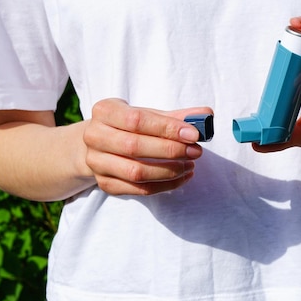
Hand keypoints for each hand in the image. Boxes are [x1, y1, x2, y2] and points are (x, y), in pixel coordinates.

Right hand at [83, 98, 212, 195]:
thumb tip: (206, 115)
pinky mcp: (105, 184)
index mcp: (105, 111)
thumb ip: (176, 116)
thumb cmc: (129, 125)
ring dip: (168, 171)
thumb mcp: (148, 114)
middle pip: (134, 147)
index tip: (193, 134)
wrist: (99, 143)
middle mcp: (94, 136)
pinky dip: (165, 186)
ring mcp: (96, 163)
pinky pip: (139, 189)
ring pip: (136, 172)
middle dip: (170, 150)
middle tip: (195, 151)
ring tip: (190, 165)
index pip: (137, 120)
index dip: (167, 128)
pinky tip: (182, 177)